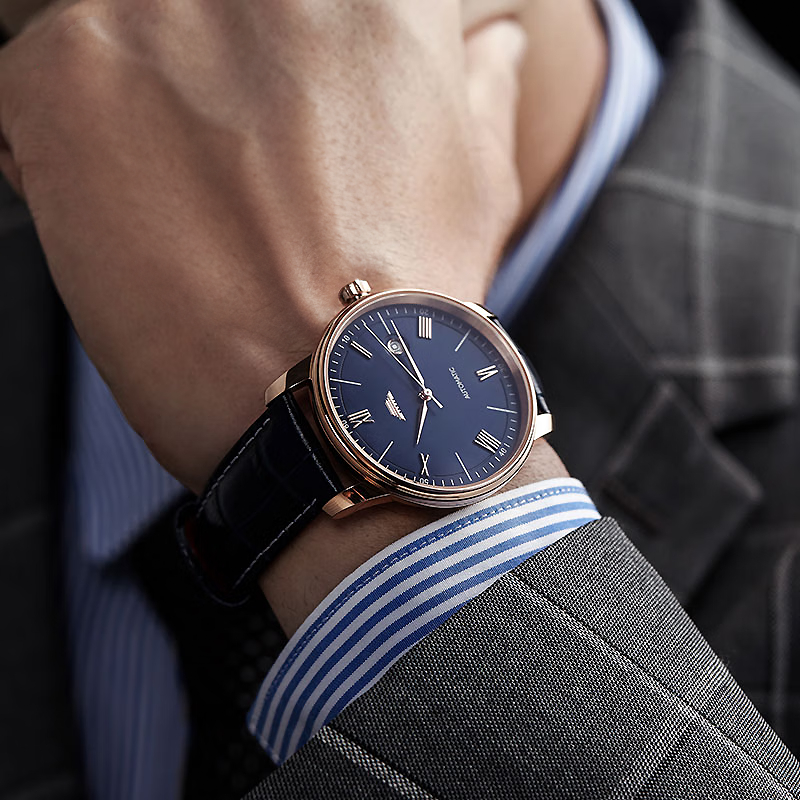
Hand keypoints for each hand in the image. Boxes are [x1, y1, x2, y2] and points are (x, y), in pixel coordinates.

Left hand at [0, 0, 526, 493]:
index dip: (288, 71)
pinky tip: (130, 232)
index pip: (295, 7)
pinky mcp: (66, 77)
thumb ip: (476, 91)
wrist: (337, 411)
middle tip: (235, 172)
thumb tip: (491, 46)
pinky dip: (59, 154)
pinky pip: (29, 87)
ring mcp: (159, 13)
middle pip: (200, 13)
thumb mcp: (477, 187)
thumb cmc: (413, 308)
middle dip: (210, 82)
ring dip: (134, 111)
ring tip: (187, 209)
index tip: (286, 117)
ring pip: (111, 32)